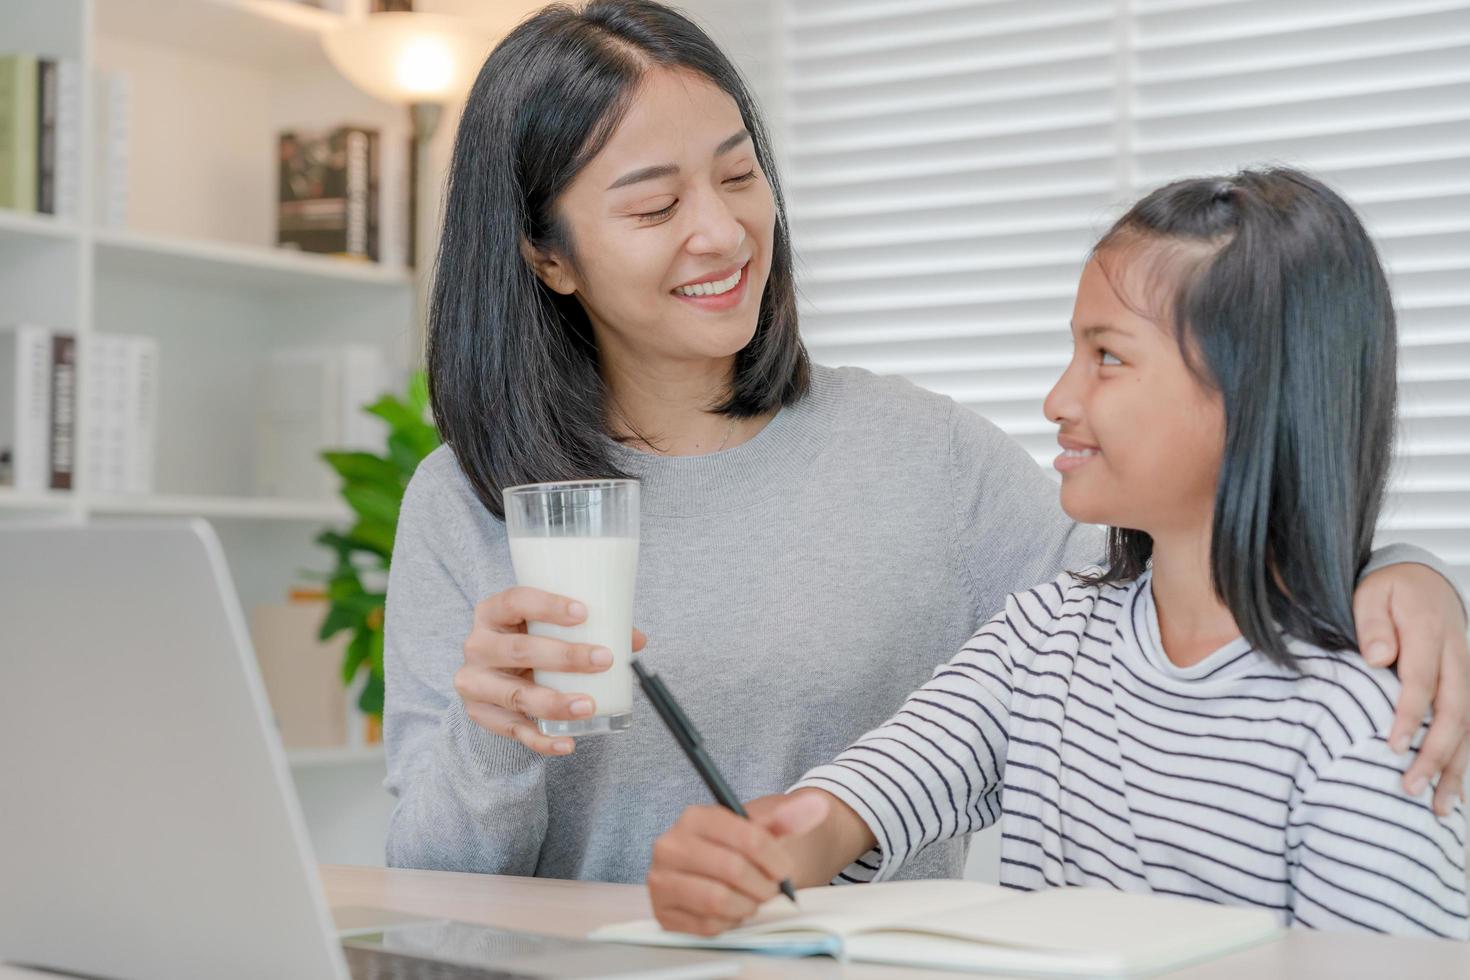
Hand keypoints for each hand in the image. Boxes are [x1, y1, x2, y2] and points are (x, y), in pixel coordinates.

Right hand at [456, 586, 646, 755]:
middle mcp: (477, 645)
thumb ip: (589, 628)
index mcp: (492, 612)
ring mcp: (474, 682)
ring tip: (589, 706)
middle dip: (565, 656)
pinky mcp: (480, 714)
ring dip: (554, 702)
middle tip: (604, 660)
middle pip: (518, 649)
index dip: (547, 606)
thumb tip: (635, 640)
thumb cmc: (528, 640)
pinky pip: (512, 730)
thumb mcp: (548, 627)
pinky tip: (566, 742)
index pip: (515, 601)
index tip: (584, 613)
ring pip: (515, 695)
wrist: (491, 674)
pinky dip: (541, 739)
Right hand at [647, 792, 829, 936]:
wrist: (721, 868)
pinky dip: (729, 922)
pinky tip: (732, 909)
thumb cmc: (742, 847)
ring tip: (752, 897)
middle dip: (762, 884)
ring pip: (718, 900)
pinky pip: (707, 926)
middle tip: (771, 888)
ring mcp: (662, 881)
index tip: (785, 868)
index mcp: (695, 817)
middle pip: (732, 869)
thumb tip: (817, 805)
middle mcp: (670, 846)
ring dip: (747, 904)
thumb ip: (789, 817)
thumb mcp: (765, 828)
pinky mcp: (664, 913)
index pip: (746, 838)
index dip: (775, 858)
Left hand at [1353, 563, 1469, 814]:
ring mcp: (1468, 672)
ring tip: (1440, 807)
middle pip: (1454, 712)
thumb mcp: (1370, 594)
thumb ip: (1372, 625)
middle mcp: (1458, 656)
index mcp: (1430, 633)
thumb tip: (1378, 657)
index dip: (1409, 715)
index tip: (1391, 745)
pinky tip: (1455, 791)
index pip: (1422, 681)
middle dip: (1435, 754)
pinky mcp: (1468, 685)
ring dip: (1456, 767)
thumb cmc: (1388, 589)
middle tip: (1410, 787)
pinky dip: (1464, 759)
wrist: (1422, 578)